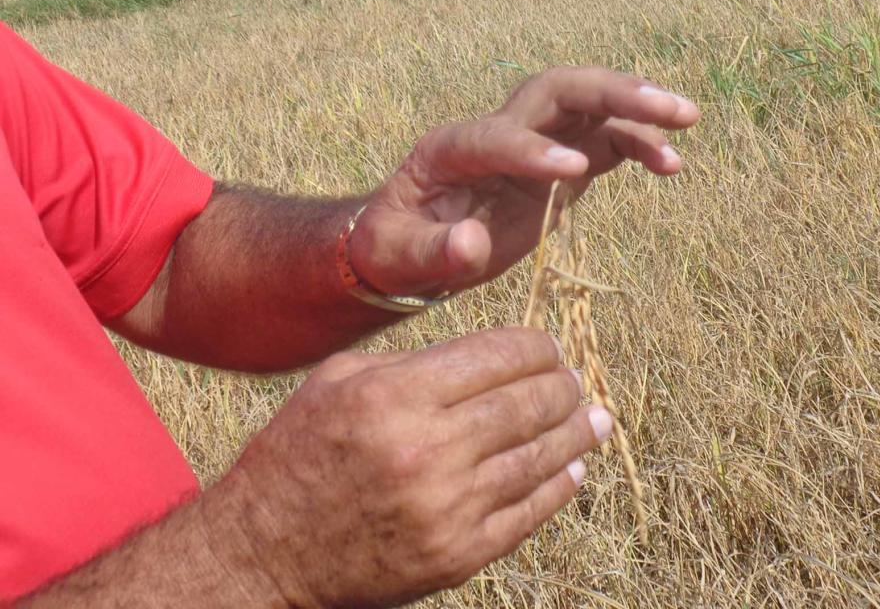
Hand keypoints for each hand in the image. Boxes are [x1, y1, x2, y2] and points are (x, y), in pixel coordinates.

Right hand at [221, 328, 610, 607]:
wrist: (264, 552)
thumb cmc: (298, 454)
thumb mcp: (340, 382)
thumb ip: (415, 363)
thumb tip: (490, 357)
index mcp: (397, 396)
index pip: (498, 355)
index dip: (536, 346)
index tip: (548, 346)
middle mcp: (429, 450)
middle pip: (528, 404)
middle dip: (562, 385)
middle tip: (572, 380)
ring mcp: (448, 508)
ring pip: (540, 458)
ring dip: (575, 433)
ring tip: (593, 417)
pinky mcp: (457, 555)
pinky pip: (528, 513)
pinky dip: (558, 486)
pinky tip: (572, 467)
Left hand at [350, 67, 699, 294]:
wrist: (410, 240)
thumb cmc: (396, 246)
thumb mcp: (399, 255)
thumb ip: (433, 251)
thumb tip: (471, 244)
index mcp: (451, 148)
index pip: (497, 135)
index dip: (532, 147)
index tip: (573, 169)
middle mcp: (498, 132)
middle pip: (557, 90)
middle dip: (609, 92)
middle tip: (665, 107)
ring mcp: (533, 143)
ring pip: (589, 106)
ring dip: (637, 107)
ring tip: (686, 121)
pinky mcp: (558, 165)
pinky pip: (604, 144)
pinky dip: (638, 147)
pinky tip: (671, 166)